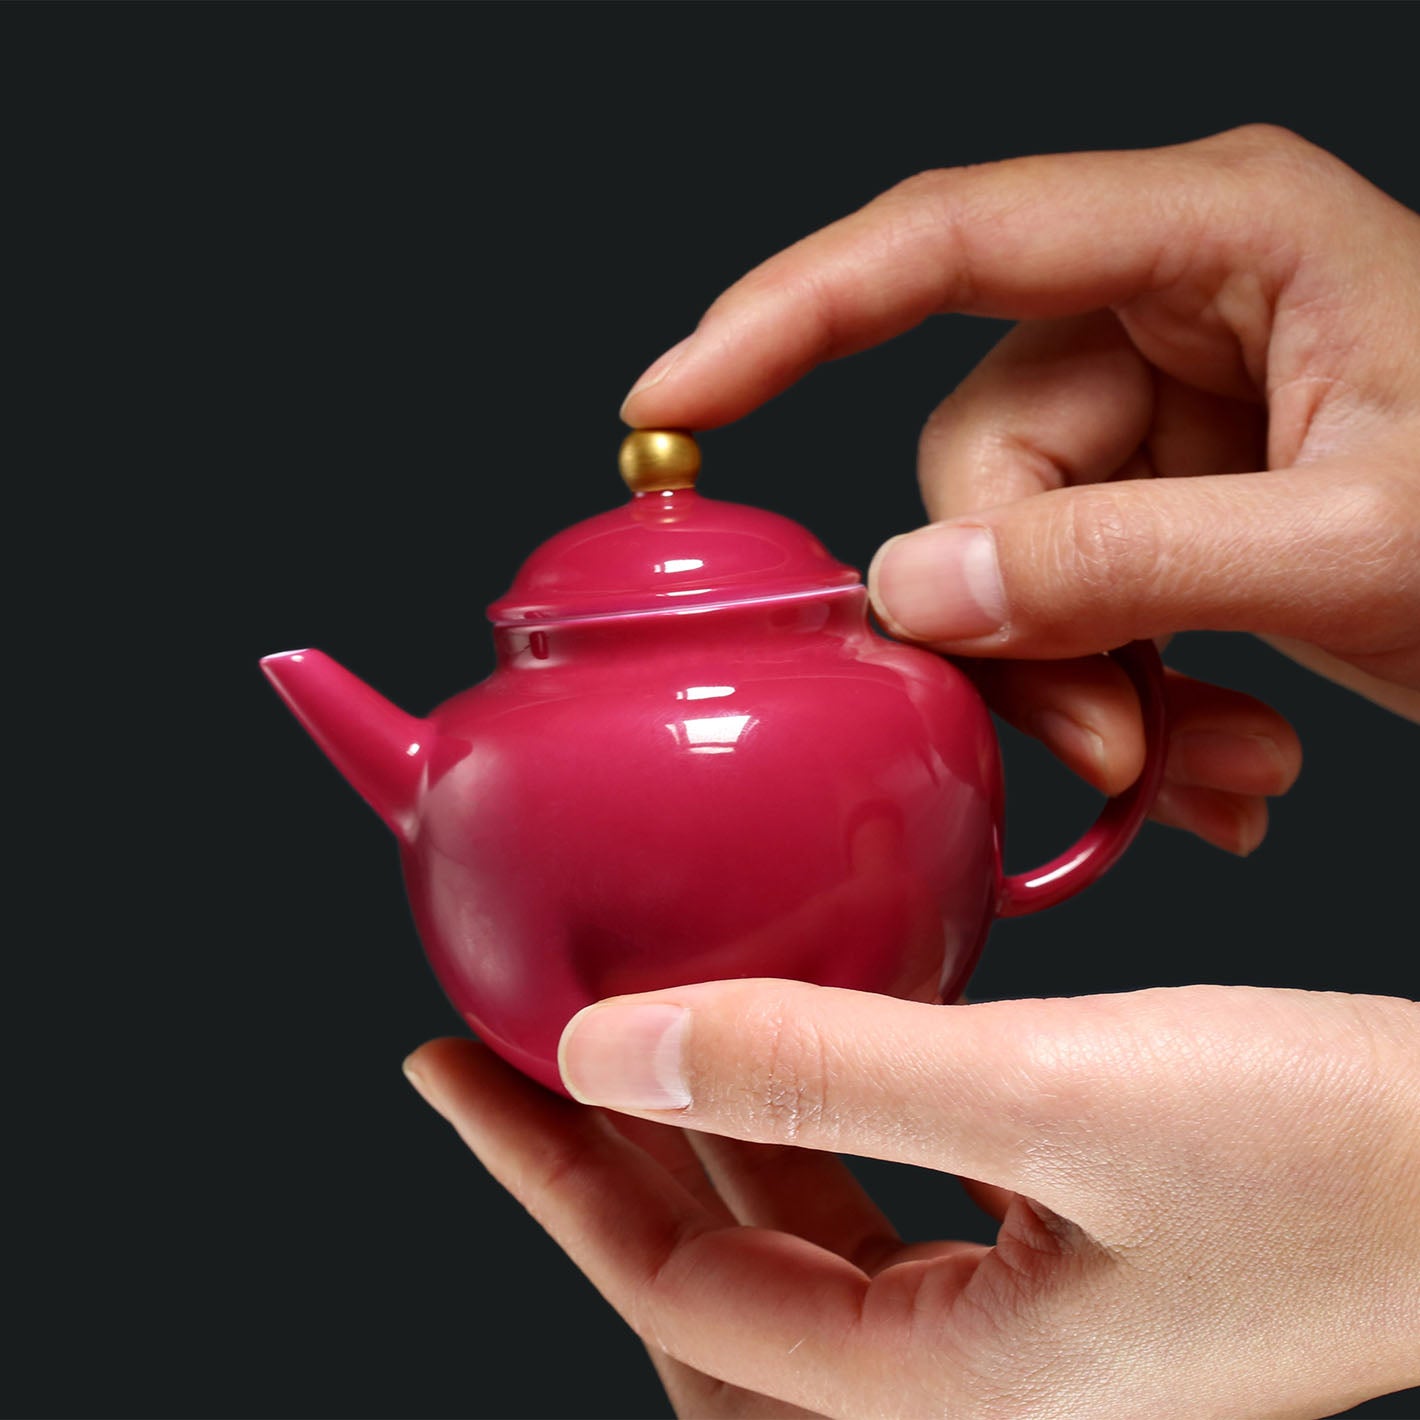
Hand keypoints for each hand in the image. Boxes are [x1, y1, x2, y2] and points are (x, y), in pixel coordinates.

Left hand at [404, 980, 1419, 1417]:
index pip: (677, 1282)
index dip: (545, 1169)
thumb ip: (826, 1069)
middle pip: (715, 1274)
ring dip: (694, 1127)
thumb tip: (612, 1044)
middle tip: (509, 1051)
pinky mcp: (1047, 1241)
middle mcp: (964, 1375)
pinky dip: (800, 1110)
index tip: (451, 1063)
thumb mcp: (1060, 1096)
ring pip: (788, 1225)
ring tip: (622, 1022)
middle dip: (598, 1161)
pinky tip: (785, 1029)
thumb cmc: (1334, 1154)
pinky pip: (871, 1187)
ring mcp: (1006, 1314)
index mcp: (948, 1389)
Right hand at [622, 125, 1419, 854]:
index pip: (946, 238)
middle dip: (1018, 621)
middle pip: (979, 455)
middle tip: (1104, 745)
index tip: (669, 399)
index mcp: (1215, 237)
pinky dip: (1125, 696)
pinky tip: (1214, 761)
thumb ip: (1126, 559)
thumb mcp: (1358, 545)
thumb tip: (922, 588)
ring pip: (1014, 551)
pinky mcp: (1170, 497)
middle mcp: (1168, 305)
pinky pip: (1074, 596)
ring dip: (1085, 685)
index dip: (786, 312)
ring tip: (1196, 771)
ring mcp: (1165, 408)